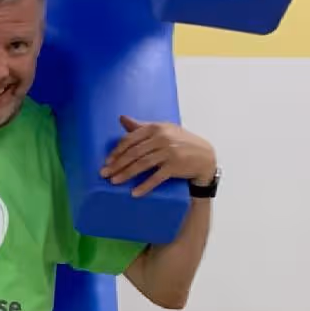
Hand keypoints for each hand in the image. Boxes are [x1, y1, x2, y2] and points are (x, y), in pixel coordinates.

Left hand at [101, 116, 215, 197]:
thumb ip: (141, 126)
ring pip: (142, 164)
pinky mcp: (175, 166)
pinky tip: (134, 192)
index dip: (117, 151)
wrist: (204, 156)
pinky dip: (145, 185)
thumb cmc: (181, 142)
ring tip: (114, 182)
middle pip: (134, 152)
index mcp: (156, 128)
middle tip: (105, 173)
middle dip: (117, 164)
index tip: (107, 161)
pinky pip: (156, 177)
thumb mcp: (163, 130)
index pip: (131, 139)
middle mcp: (162, 138)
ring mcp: (169, 152)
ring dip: (126, 174)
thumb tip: (121, 118)